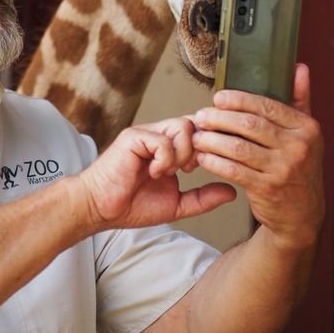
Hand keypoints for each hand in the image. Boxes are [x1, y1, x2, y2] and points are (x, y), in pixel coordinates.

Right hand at [78, 118, 235, 231]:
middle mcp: (158, 135)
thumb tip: (232, 192)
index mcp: (168, 147)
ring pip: (183, 126)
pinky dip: (165, 159)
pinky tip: (154, 173)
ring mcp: (145, 134)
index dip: (207, 146)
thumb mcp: (177, 205)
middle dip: (199, 149)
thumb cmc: (132, 205)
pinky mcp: (133, 137)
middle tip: (188, 171)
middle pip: (195, 124)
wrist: (101, 208)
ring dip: (183, 153)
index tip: (201, 169)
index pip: (198, 131)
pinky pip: (162, 140)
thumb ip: (203, 198)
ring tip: (170, 172)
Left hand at [192, 64, 323, 249]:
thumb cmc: (297, 167)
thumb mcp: (305, 134)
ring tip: (197, 136)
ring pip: (237, 147)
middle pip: (249, 125)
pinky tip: (202, 157)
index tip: (217, 98)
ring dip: (211, 140)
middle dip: (219, 118)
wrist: (301, 215)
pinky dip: (214, 161)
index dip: (238, 100)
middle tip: (200, 116)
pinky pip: (233, 170)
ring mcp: (283, 169)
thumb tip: (298, 67)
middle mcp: (298, 148)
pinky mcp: (267, 189)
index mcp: (306, 128)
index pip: (267, 106)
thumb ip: (299, 100)